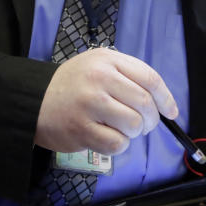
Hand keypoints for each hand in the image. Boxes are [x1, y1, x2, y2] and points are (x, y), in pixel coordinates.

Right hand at [35, 48, 177, 155]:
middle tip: (142, 125)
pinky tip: (106, 137)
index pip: (150, 78)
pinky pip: (117, 144)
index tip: (171, 111)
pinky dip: (118, 145)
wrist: (34, 99)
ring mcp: (90, 104)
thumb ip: (127, 77)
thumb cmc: (71, 85)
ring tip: (119, 129)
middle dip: (150, 120)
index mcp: (107, 60)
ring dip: (133, 133)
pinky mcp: (82, 128)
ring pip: (134, 125)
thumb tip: (163, 104)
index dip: (166, 98)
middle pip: (145, 104)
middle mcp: (100, 78)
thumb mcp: (97, 65)